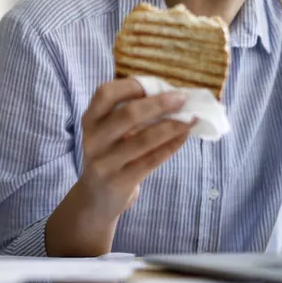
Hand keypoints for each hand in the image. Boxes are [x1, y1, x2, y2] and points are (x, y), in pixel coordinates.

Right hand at [45, 78, 192, 256]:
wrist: (95, 199)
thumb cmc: (110, 156)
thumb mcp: (108, 134)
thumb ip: (128, 115)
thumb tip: (171, 96)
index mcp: (90, 120)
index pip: (105, 94)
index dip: (131, 85)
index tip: (156, 83)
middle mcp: (94, 139)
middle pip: (127, 115)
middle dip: (159, 104)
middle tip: (182, 98)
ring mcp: (104, 162)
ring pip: (142, 140)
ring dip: (171, 126)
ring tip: (191, 118)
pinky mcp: (119, 181)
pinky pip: (150, 161)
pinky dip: (170, 146)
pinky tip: (184, 136)